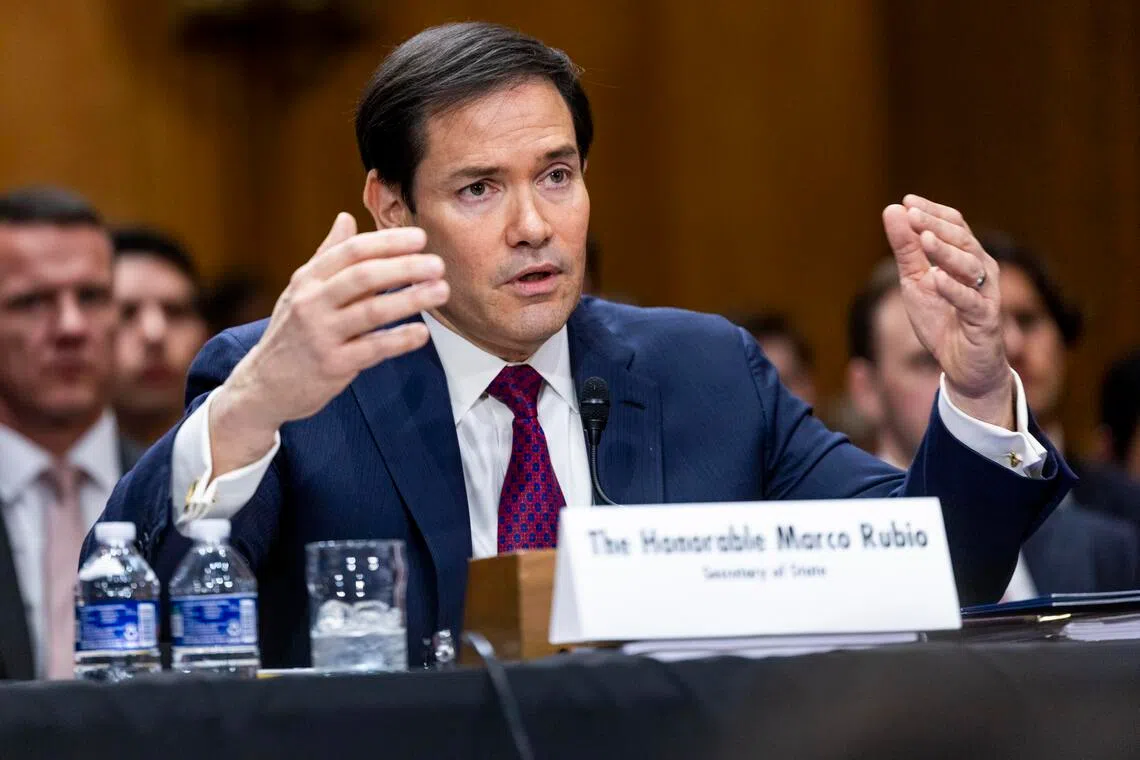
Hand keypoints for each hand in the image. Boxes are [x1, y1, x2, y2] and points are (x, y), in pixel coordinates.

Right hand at [210, 213, 449, 472]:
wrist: (264, 385)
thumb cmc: (291, 333)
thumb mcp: (301, 290)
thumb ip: (328, 255)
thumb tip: (346, 218)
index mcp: (308, 279)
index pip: (352, 251)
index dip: (388, 242)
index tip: (420, 238)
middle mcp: (311, 302)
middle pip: (363, 276)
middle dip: (405, 267)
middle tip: (438, 264)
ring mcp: (321, 334)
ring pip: (372, 311)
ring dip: (411, 299)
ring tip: (441, 291)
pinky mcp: (332, 365)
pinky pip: (373, 348)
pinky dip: (400, 339)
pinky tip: (422, 333)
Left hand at [882, 195, 1013, 429]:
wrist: (962, 364)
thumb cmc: (942, 318)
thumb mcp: (916, 280)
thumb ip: (907, 248)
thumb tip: (893, 209)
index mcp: (966, 256)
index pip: (953, 224)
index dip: (932, 211)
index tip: (906, 201)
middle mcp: (981, 269)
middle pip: (962, 240)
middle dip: (936, 225)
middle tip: (912, 213)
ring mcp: (985, 293)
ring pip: (970, 266)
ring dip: (946, 252)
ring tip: (925, 239)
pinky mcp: (985, 319)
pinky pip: (971, 301)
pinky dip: (954, 289)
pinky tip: (937, 278)